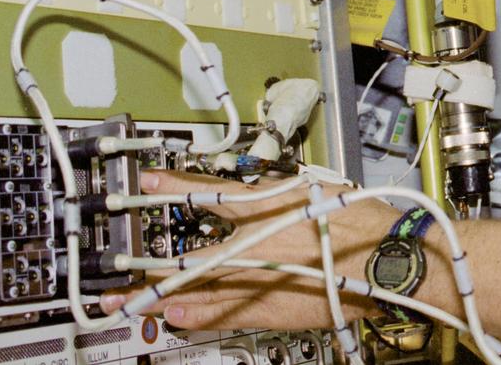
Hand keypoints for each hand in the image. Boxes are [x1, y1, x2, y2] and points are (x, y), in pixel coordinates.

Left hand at [100, 170, 396, 330]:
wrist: (385, 262)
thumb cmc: (355, 224)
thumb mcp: (308, 191)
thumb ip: (264, 196)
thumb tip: (231, 194)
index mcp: (258, 215)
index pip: (206, 195)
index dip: (173, 187)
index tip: (149, 183)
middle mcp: (247, 252)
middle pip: (186, 261)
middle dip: (147, 271)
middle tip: (115, 281)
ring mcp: (254, 284)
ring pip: (196, 293)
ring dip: (160, 298)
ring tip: (130, 304)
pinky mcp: (268, 310)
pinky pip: (220, 315)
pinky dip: (194, 316)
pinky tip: (176, 317)